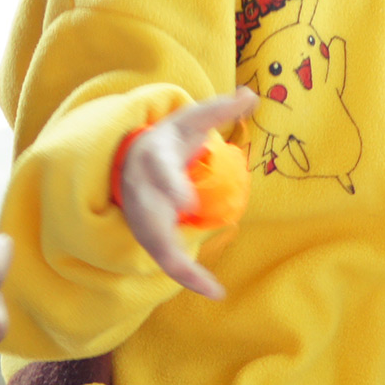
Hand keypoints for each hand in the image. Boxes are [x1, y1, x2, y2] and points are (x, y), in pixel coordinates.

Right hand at [120, 88, 258, 300]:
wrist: (131, 158)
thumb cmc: (170, 138)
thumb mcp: (191, 119)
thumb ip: (220, 109)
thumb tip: (252, 94)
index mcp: (153, 157)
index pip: (160, 171)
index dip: (171, 186)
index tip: (188, 201)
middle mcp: (141, 190)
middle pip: (149, 217)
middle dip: (165, 239)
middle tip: (186, 261)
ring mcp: (141, 215)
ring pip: (156, 245)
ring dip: (181, 269)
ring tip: (211, 289)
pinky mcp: (148, 234)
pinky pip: (165, 259)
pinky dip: (186, 276)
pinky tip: (213, 290)